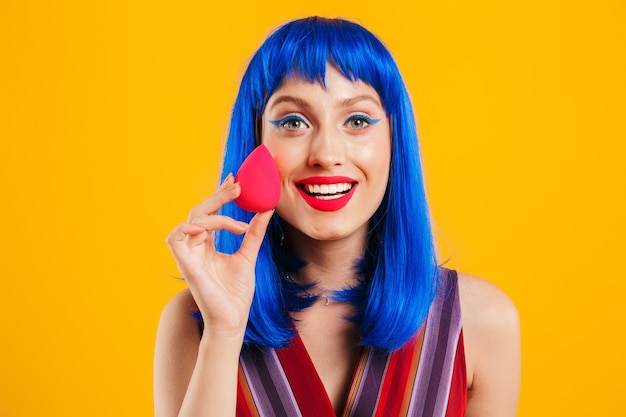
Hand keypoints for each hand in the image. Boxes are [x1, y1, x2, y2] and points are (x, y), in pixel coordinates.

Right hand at [166, 174, 273, 339]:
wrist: (233, 318)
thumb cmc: (237, 293)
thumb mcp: (248, 255)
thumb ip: (254, 233)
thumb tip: (266, 209)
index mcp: (207, 244)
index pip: (210, 212)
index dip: (219, 194)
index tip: (235, 180)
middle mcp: (195, 246)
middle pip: (199, 211)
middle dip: (218, 196)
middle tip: (238, 187)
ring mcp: (188, 255)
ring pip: (192, 220)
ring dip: (214, 215)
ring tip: (239, 224)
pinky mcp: (184, 263)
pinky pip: (176, 236)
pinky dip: (191, 228)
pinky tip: (210, 228)